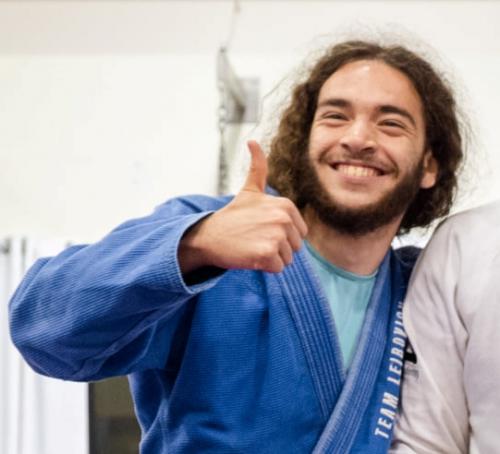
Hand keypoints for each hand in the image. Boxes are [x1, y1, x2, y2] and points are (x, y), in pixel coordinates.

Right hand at [179, 140, 307, 273]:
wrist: (209, 236)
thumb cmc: (232, 216)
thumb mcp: (249, 190)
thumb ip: (258, 168)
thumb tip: (252, 141)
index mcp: (285, 204)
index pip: (300, 233)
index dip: (282, 235)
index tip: (262, 229)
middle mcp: (283, 218)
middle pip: (295, 247)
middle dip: (277, 247)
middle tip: (255, 239)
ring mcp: (276, 236)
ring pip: (287, 259)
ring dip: (270, 258)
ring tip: (252, 246)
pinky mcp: (267, 254)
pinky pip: (278, 269)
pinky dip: (264, 267)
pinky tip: (250, 256)